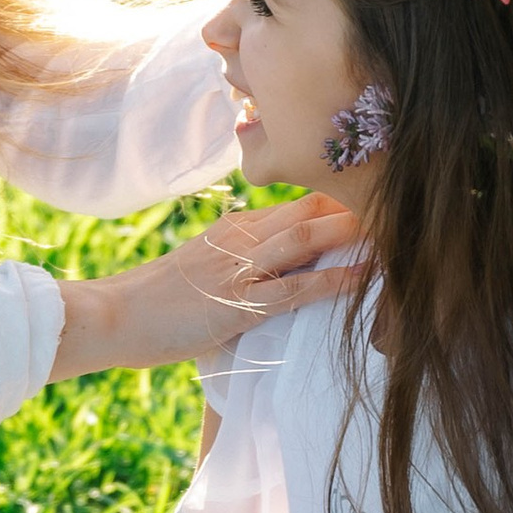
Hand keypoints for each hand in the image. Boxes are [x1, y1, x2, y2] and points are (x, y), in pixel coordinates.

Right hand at [54, 191, 363, 380]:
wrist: (112, 315)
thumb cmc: (154, 301)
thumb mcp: (202, 268)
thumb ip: (240, 261)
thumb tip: (280, 269)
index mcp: (234, 227)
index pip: (296, 204)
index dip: (340, 200)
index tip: (378, 197)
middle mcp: (240, 237)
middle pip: (308, 210)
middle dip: (355, 206)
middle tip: (401, 201)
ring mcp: (238, 268)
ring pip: (304, 240)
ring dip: (350, 233)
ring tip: (393, 229)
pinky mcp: (236, 303)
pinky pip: (293, 290)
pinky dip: (331, 282)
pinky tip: (362, 278)